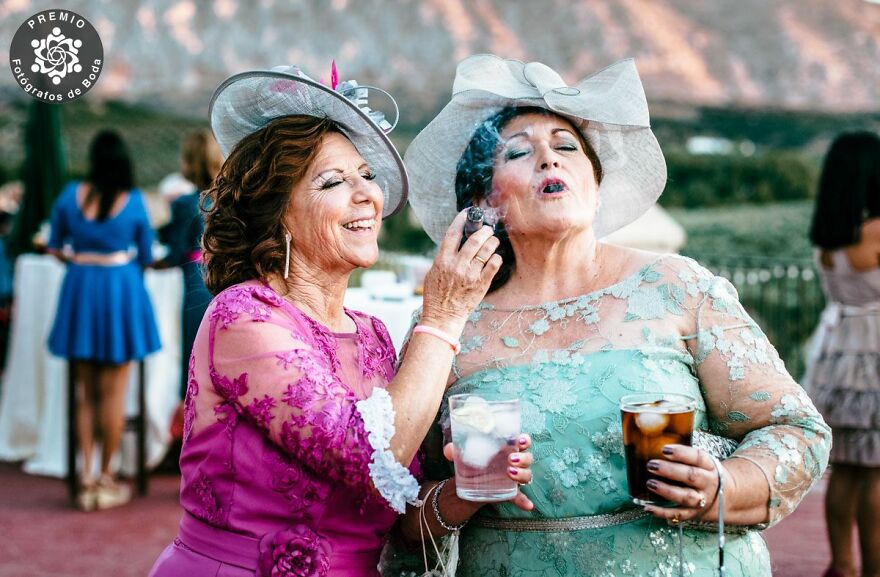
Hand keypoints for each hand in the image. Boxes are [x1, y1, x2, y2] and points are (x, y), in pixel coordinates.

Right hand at [420, 209, 501, 334]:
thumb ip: (443, 258)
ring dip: (492, 242)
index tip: (467, 213)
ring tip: (494, 240)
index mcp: (442, 260)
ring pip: (486, 250)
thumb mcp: (433, 273)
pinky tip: (495, 257)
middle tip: (488, 229)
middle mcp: (457, 265)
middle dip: (484, 230)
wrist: (443, 316)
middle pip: (474, 240)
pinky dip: (496, 258)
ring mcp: (470, 275)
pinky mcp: (481, 284)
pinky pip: (493, 265)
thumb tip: (453, 243)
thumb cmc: (436, 295)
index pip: (452, 234)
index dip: (461, 220)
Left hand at [443, 434, 534, 511]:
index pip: (522, 440)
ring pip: (526, 474)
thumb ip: (455, 450)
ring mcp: (513, 476)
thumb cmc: (470, 460)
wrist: (466, 480)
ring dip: (523, 474)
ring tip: (510, 473)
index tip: (519, 440)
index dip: (524, 440)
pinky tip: (528, 506)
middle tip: (511, 459)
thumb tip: (449, 451)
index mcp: (506, 447)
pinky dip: (524, 501)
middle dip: (523, 458)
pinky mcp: (509, 491)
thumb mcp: (463, 453)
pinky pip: (519, 497)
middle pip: (527, 457)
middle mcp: (513, 460)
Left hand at [643, 444, 727, 523]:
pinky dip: (662, 512)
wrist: (723, 496)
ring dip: (666, 491)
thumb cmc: (703, 472)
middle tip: (651, 465)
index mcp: (709, 466)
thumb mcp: (701, 461)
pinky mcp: (693, 513)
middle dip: (670, 471)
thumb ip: (684, 455)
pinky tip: (648, 507)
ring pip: (685, 497)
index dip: (681, 453)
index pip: (698, 457)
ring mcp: (701, 500)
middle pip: (691, 476)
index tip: (664, 449)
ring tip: (650, 483)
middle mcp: (707, 483)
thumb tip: (655, 444)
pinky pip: (677, 514)